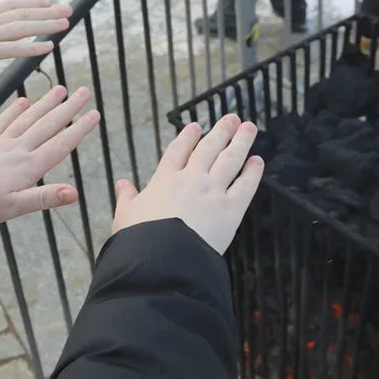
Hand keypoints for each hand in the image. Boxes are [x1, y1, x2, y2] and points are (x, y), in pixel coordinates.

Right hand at [0, 0, 70, 83]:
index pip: (10, 5)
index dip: (32, 4)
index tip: (50, 3)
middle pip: (20, 13)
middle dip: (47, 11)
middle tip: (68, 10)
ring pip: (20, 28)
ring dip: (45, 26)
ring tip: (65, 24)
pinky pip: (11, 49)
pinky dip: (31, 47)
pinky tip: (48, 47)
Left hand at [0, 86, 99, 224]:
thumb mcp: (13, 208)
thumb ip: (43, 198)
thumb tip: (74, 193)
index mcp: (28, 167)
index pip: (60, 145)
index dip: (79, 129)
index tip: (95, 114)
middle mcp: (17, 150)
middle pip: (48, 125)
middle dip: (69, 109)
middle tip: (85, 91)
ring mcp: (0, 144)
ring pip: (29, 118)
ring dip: (46, 103)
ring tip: (61, 89)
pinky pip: (4, 122)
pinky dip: (15, 110)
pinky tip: (23, 101)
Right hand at [112, 115, 263, 253]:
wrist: (162, 259)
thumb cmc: (139, 239)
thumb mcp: (125, 215)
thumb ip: (126, 197)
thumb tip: (121, 183)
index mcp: (164, 179)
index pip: (178, 151)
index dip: (188, 137)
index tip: (195, 126)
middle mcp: (191, 179)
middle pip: (209, 148)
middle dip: (221, 131)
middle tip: (232, 119)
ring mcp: (212, 191)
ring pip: (230, 160)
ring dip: (240, 141)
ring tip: (248, 127)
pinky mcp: (230, 209)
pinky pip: (245, 186)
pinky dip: (252, 172)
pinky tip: (257, 161)